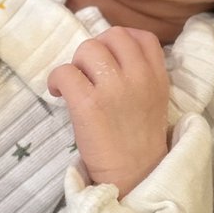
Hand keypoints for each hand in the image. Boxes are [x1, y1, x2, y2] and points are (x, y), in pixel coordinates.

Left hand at [48, 26, 169, 197]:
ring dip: (77, 64)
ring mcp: (114, 89)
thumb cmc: (139, 141)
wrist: (135, 177)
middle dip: (97, 49)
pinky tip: (58, 93)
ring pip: (88, 49)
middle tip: (89, 72)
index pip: (142, 36)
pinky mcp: (89, 104)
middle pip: (113, 35)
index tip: (110, 57)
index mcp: (157, 76)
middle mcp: (139, 77)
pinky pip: (65, 72)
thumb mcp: (154, 100)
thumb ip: (141, 75)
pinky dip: (56, 79)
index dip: (121, 42)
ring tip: (75, 84)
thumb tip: (110, 56)